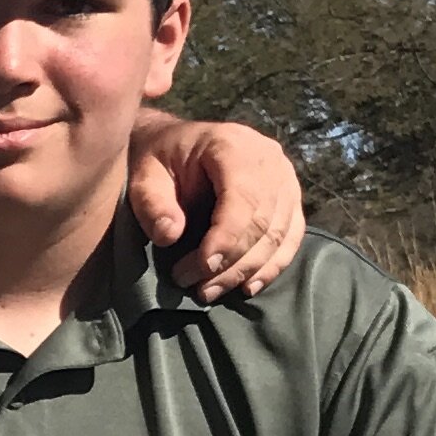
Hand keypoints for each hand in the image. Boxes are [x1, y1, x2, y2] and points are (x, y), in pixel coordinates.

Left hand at [127, 115, 303, 299]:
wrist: (179, 145)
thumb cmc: (160, 160)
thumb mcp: (144, 176)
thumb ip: (152, 203)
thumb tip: (169, 235)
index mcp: (233, 145)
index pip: (242, 199)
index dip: (225, 240)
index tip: (200, 270)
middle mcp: (269, 159)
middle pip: (263, 222)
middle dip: (231, 263)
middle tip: (198, 288)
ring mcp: (285, 178)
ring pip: (279, 234)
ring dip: (247, 271)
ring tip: (211, 291)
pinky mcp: (290, 198)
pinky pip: (291, 237)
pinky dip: (271, 266)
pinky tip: (247, 287)